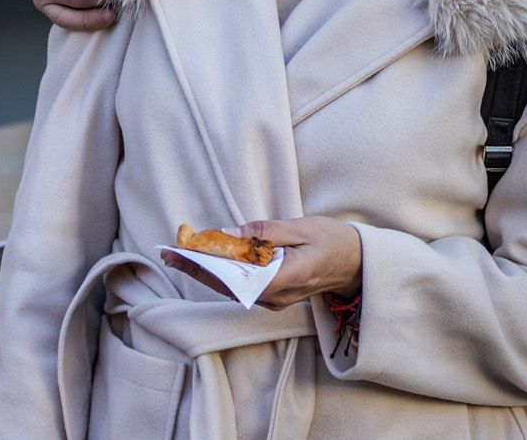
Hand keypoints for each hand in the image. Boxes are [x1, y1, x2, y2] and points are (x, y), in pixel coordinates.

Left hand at [162, 217, 362, 311]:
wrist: (357, 262)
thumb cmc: (333, 240)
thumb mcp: (303, 227)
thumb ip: (266, 231)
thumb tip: (230, 232)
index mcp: (286, 279)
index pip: (238, 276)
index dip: (210, 266)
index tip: (187, 253)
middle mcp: (276, 296)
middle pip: (229, 285)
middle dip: (198, 268)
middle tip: (169, 253)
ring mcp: (275, 300)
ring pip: (233, 287)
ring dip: (207, 270)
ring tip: (180, 255)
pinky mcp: (273, 295)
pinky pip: (242, 285)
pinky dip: (222, 272)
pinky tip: (207, 259)